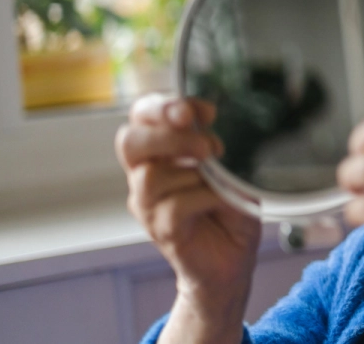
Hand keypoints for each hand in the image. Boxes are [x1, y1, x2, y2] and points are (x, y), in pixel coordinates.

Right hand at [116, 95, 260, 326]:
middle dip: (170, 136)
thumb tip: (213, 127)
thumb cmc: (230, 206)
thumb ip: (217, 145)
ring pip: (150, 175)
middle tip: (208, 146)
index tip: (206, 112)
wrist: (234, 257)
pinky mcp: (161, 229)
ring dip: (192, 171)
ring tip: (219, 178)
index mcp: (160, 150)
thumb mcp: (230, 166)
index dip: (167, 105)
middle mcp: (146, 173)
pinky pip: (174, 206)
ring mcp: (149, 204)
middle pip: (130, 141)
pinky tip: (222, 200)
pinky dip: (205, 198)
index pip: (142, 114)